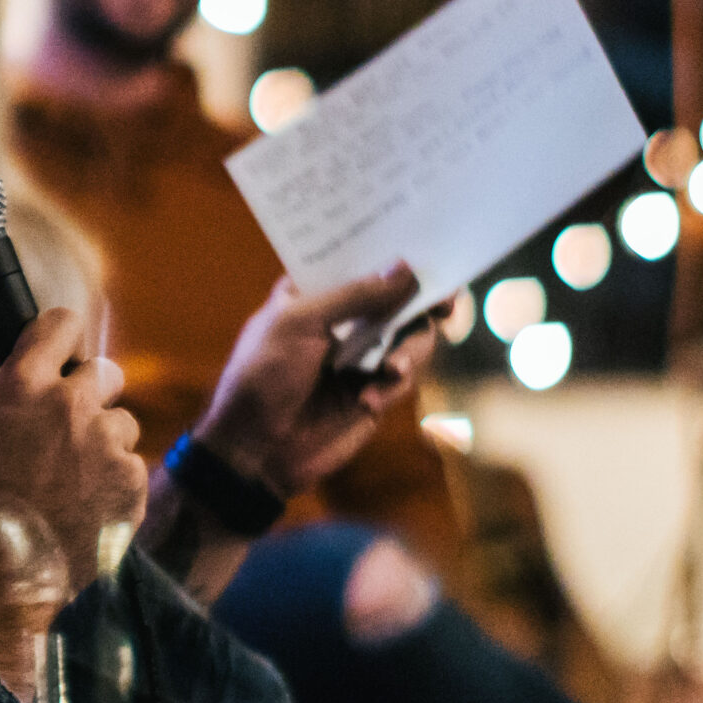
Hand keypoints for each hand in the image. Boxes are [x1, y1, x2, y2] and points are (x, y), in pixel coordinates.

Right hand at [0, 307, 146, 701]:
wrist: (8, 575)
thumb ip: (26, 402)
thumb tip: (52, 384)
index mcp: (22, 386)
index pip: (62, 324)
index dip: (67, 337)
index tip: (68, 350)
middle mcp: (68, 403)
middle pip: (105, 372)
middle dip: (95, 394)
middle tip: (76, 428)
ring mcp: (105, 440)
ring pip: (122, 425)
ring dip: (106, 446)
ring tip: (74, 486)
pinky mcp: (132, 477)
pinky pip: (131, 467)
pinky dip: (117, 485)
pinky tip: (88, 510)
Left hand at [193, 266, 447, 499]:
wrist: (256, 449)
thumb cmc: (262, 374)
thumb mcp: (298, 323)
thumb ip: (354, 295)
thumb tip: (407, 268)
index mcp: (315, 292)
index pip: (362, 260)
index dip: (394, 254)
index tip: (426, 253)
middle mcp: (343, 318)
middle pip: (399, 296)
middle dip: (423, 299)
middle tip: (446, 303)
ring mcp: (361, 355)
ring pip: (412, 336)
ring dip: (411, 350)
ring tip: (392, 370)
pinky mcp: (375, 391)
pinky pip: (405, 376)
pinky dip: (394, 386)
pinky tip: (367, 401)